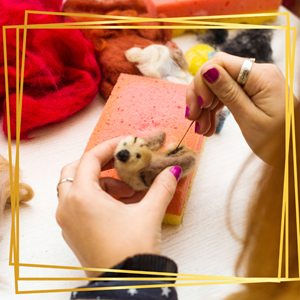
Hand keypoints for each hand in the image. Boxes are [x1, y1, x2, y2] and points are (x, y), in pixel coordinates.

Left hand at [56, 137, 180, 276]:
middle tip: (121, 164)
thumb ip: (162, 187)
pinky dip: (96, 197)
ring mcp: (68, 221)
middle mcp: (68, 207)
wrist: (125, 286)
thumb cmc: (131, 250)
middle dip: (100, 164)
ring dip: (100, 182)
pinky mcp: (73, 232)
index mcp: (81, 197)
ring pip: (77, 187)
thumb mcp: (149, 213)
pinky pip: (79, 204)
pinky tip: (120, 205)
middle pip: (76, 170)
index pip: (90, 158)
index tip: (125, 143)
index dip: (109, 147)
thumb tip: (172, 170)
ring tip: (127, 191)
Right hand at [186, 52, 286, 162]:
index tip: (197, 106)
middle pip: (216, 74)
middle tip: (193, 119)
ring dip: (205, 107)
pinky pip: (225, 96)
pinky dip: (214, 110)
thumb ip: (229, 93)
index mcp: (261, 76)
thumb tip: (207, 71)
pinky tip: (208, 126)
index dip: (202, 81)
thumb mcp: (250, 119)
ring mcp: (254, 84)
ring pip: (217, 86)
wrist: (294, 151)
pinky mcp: (250, 93)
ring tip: (202, 129)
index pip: (220, 63)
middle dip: (200, 96)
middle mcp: (257, 74)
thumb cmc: (278, 140)